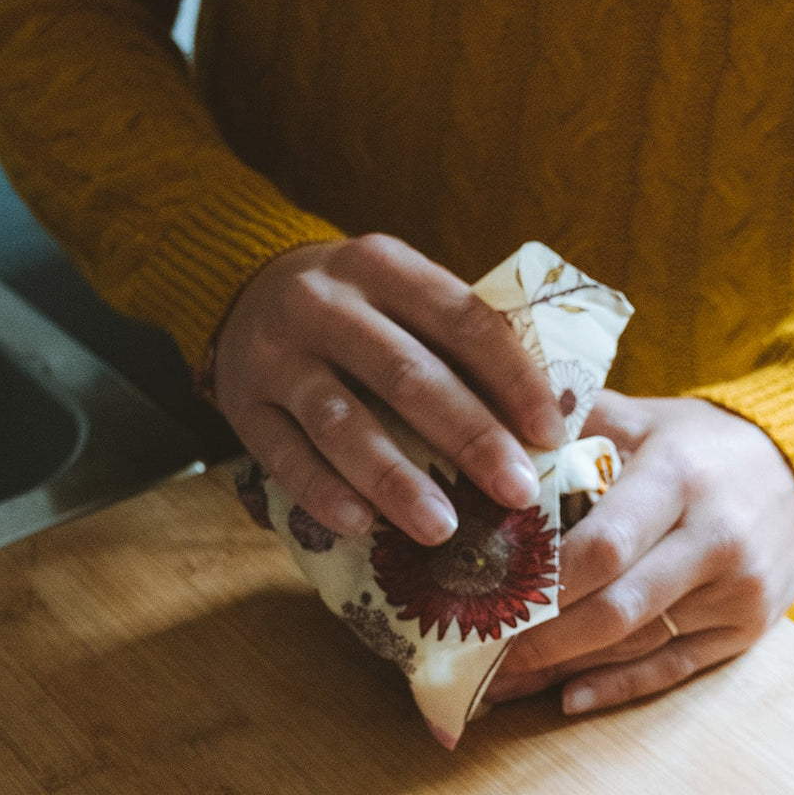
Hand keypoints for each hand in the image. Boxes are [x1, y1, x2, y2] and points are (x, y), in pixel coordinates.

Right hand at [213, 234, 563, 544]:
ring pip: (341, 422)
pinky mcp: (242, 404)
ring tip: (444, 529)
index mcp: (383, 265)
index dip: (511, 376)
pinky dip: (324, 493)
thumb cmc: (359, 306)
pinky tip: (363, 527)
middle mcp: (325, 303)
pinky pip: (284, 456)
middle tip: (517, 492)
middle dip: (469, 437)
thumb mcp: (403, 291)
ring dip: (396, 480)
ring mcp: (277, 355)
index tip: (551, 432)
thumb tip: (549, 419)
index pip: (461, 318)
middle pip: (406, 375)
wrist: (244, 287)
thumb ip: (459, 339)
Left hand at [486, 393, 793, 713]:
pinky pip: (674, 668)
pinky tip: (565, 697)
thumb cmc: (701, 443)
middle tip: (474, 652)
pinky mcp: (748, 629)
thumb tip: (493, 426)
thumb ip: (575, 421)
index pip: (604, 544)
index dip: (543, 581)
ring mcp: (738, 593)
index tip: (482, 594)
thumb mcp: (644, 416)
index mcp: (679, 478)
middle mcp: (715, 539)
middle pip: (618, 608)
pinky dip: (618, 687)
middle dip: (540, 638)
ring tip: (497, 681)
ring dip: (562, 668)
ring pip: (637, 644)